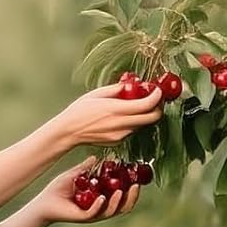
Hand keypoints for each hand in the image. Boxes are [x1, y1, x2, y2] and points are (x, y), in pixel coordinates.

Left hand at [34, 157, 141, 224]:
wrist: (43, 202)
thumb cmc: (57, 190)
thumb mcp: (74, 175)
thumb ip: (86, 168)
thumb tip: (97, 157)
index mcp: (100, 199)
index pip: (121, 197)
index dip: (131, 190)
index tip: (138, 178)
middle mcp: (99, 208)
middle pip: (122, 207)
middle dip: (131, 198)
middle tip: (136, 186)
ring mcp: (92, 214)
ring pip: (111, 211)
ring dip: (118, 202)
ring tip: (122, 191)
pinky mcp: (82, 217)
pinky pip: (95, 213)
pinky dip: (100, 206)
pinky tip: (103, 197)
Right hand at [49, 83, 163, 148]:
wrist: (69, 132)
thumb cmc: (79, 111)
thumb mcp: (97, 94)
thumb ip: (116, 89)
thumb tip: (129, 85)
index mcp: (117, 109)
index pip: (147, 105)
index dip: (157, 97)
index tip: (157, 91)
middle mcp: (121, 124)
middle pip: (152, 118)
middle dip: (157, 108)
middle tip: (155, 100)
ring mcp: (121, 135)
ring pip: (143, 125)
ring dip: (145, 115)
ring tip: (137, 106)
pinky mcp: (118, 141)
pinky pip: (132, 130)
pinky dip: (134, 122)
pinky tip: (124, 117)